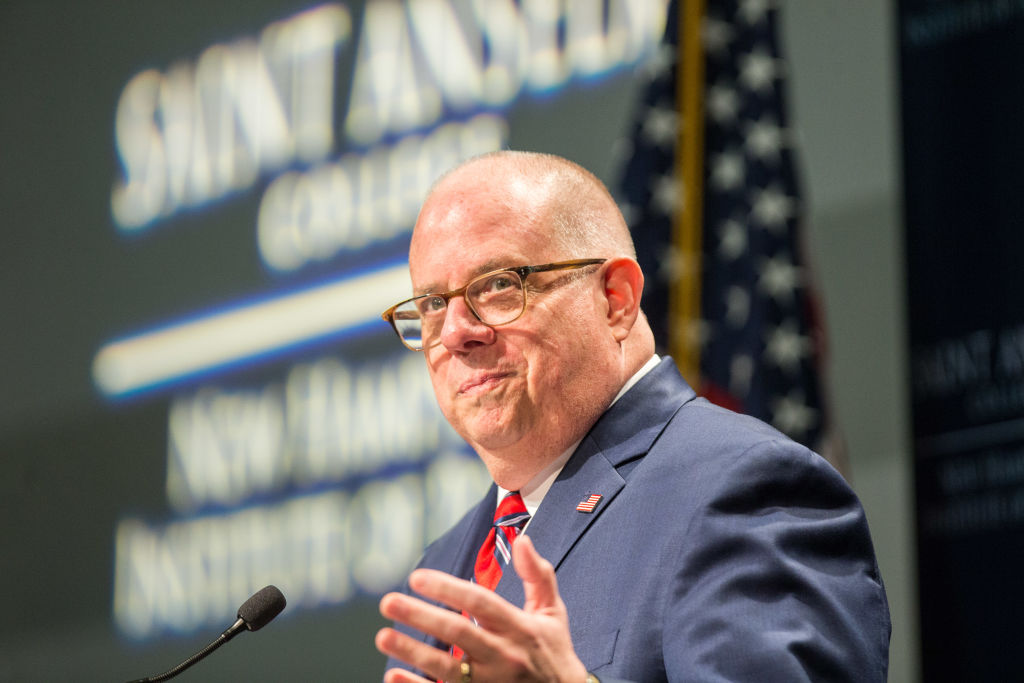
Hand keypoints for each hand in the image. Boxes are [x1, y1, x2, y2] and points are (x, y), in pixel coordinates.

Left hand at [375, 535, 588, 682]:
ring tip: (383, 636)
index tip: (417, 577)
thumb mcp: (553, 613)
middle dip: (421, 616)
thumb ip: (538, 575)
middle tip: (388, 601)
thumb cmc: (554, 652)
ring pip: (447, 668)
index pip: (481, 603)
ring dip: (412, 652)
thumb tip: (523, 540)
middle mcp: (504, 656)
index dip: (448, 589)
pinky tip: (393, 676)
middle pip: (458, 633)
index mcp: (520, 628)